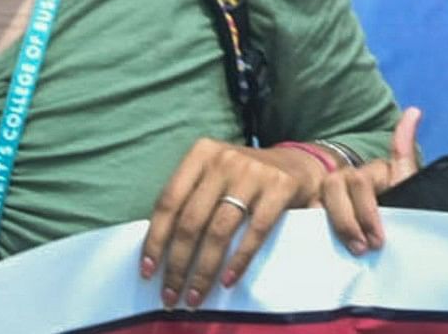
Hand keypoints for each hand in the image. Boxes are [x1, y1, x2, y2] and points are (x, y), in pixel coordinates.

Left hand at [139, 138, 314, 307]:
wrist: (299, 163)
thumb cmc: (245, 178)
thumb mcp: (214, 176)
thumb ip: (191, 200)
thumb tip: (160, 249)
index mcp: (201, 154)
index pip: (169, 201)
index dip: (155, 239)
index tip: (148, 271)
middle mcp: (224, 160)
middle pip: (191, 220)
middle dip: (178, 264)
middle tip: (172, 294)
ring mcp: (253, 172)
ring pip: (219, 230)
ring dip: (204, 269)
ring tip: (196, 295)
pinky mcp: (279, 187)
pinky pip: (255, 231)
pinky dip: (239, 260)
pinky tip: (227, 280)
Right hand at [313, 107, 425, 254]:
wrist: (394, 247)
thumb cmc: (402, 213)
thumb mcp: (407, 185)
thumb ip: (405, 151)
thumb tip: (414, 110)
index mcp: (365, 175)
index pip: (359, 182)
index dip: (367, 211)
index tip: (378, 240)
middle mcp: (343, 183)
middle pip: (334, 189)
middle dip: (348, 221)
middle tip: (364, 249)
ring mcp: (327, 201)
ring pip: (317, 204)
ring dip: (333, 227)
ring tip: (349, 252)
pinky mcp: (315, 220)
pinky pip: (305, 220)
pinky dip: (307, 231)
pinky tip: (315, 247)